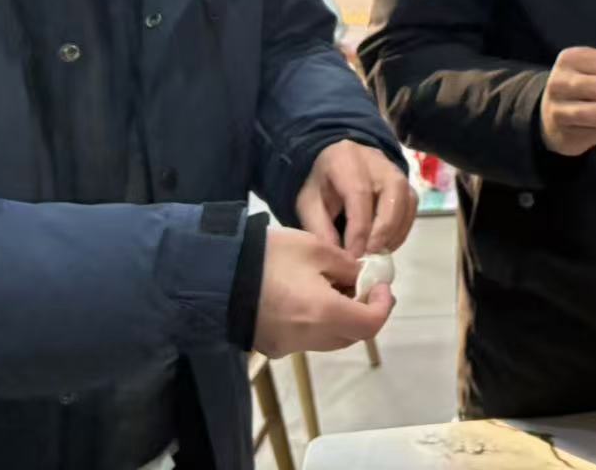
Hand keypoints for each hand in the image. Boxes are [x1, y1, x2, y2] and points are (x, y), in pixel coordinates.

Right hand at [254, 227, 393, 358]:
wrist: (212, 274)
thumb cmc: (268, 256)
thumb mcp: (316, 249)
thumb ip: (347, 267)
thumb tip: (364, 278)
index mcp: (323, 314)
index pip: (370, 325)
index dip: (383, 305)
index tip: (380, 284)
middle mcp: (308, 339)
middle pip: (351, 336)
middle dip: (364, 311)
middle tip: (362, 283)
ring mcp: (287, 346)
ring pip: (330, 339)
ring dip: (341, 317)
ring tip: (334, 285)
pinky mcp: (272, 346)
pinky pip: (307, 339)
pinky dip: (318, 322)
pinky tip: (309, 296)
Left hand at [296, 140, 418, 258]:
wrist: (339, 161)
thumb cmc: (323, 184)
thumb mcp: (309, 203)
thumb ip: (320, 228)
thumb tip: (341, 257)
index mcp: (346, 160)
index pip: (359, 193)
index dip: (359, 227)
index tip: (353, 254)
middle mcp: (377, 161)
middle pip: (392, 192)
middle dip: (384, 229)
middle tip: (370, 255)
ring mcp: (396, 171)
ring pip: (407, 200)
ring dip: (395, 231)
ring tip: (378, 252)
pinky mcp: (406, 183)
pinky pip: (412, 207)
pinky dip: (402, 229)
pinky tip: (386, 244)